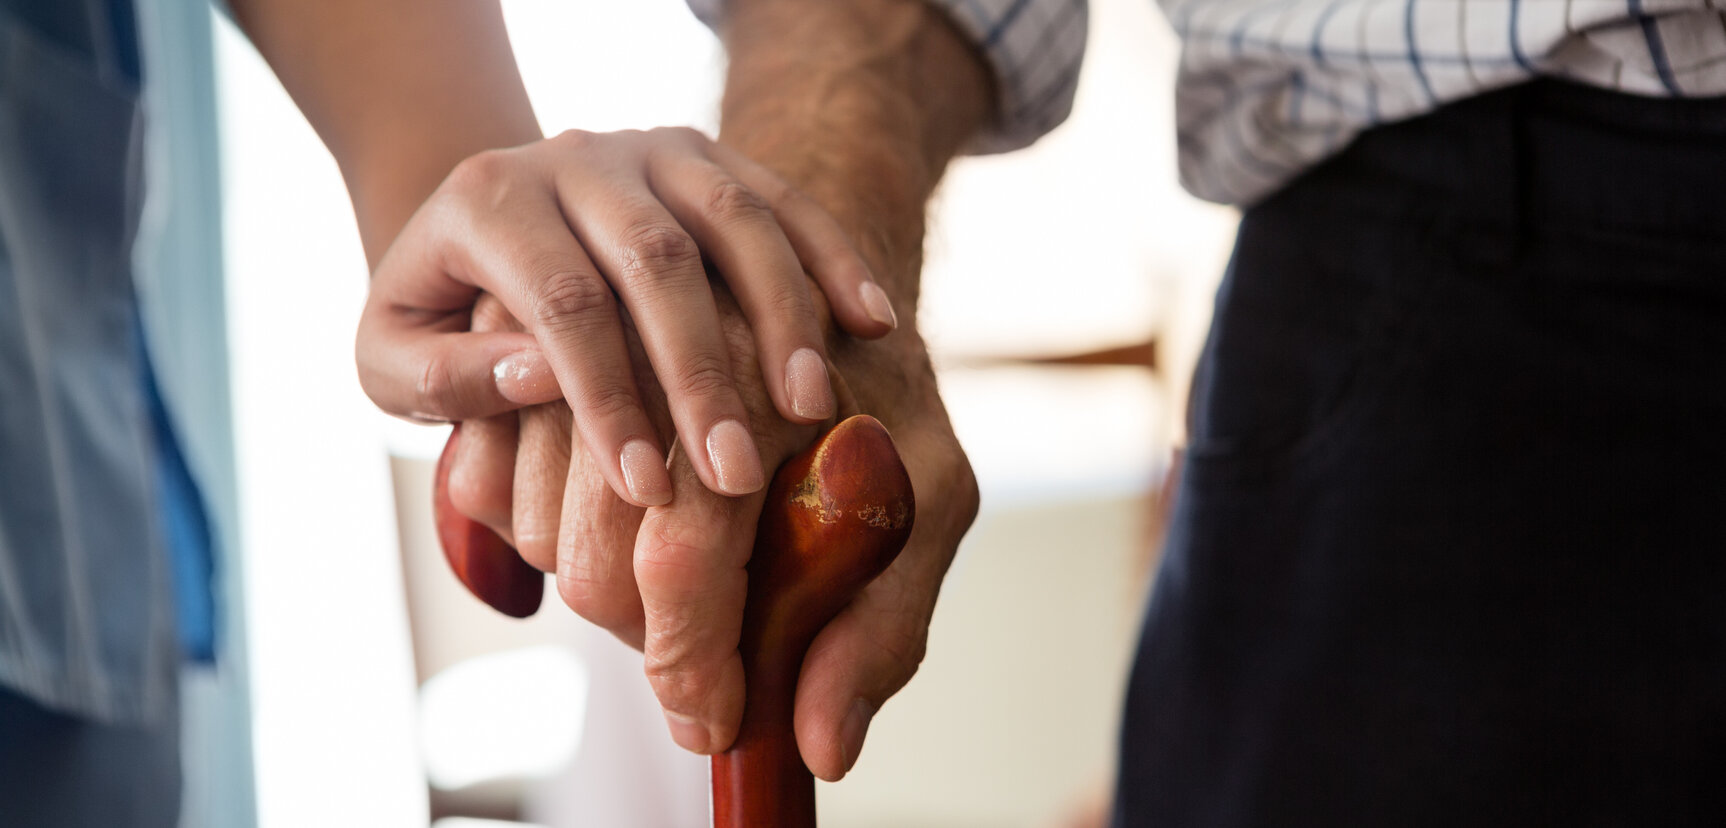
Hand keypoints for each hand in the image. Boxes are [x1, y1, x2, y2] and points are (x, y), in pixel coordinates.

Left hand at [356, 127, 896, 506]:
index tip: (646, 491)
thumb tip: (535, 379)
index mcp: (491, 201)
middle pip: (657, 259)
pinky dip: (833, 257)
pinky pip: (786, 197)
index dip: (607, 400)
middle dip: (703, 373)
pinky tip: (872, 323)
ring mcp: (653, 149)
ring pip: (735, 218)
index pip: (561, 303)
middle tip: (736, 473)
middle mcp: (576, 159)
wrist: (481, 225)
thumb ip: (447, 378)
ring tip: (810, 407)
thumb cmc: (441, 313)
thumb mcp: (392, 358)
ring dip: (783, 315)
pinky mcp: (712, 155)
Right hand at [449, 286, 976, 781]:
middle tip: (711, 640)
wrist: (823, 289)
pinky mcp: (532, 350)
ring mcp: (583, 350)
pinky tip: (611, 525)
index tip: (712, 725)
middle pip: (598, 562)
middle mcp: (655, 357)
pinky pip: (484, 481)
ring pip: (534, 532)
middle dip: (649, 636)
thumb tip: (822, 747)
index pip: (686, 556)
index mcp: (762, 389)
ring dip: (594, 587)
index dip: (691, 665)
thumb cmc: (884, 402)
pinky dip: (530, 530)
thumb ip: (884, 627)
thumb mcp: (932, 500)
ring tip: (676, 570)